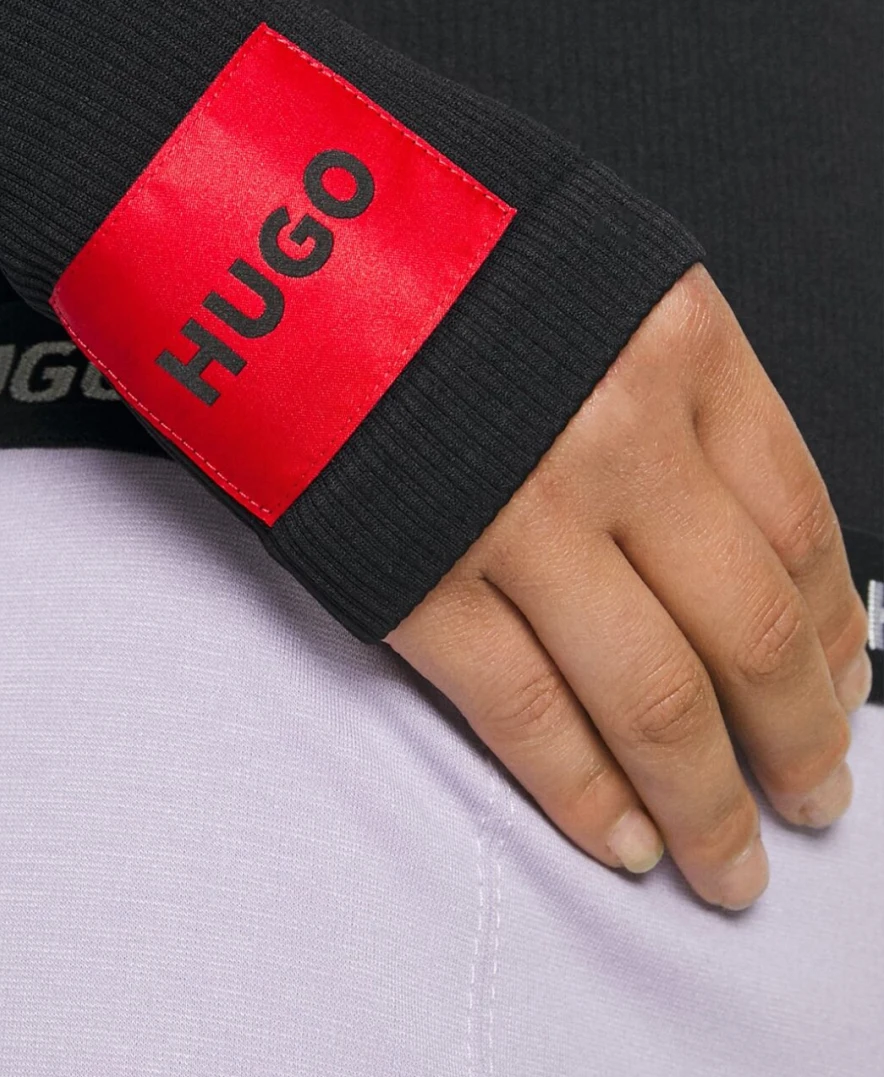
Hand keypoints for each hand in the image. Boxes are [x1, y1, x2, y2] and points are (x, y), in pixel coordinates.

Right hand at [387, 265, 871, 907]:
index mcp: (672, 336)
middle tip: (812, 798)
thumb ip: (663, 370)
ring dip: (705, 803)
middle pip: (747, 627)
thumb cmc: (412, 221)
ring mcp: (514, 505)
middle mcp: (614, 427)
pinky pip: (522, 709)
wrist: (251, 217)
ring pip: (654, 697)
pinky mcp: (412, 566)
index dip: (829, 630)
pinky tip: (617, 834)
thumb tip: (733, 522)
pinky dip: (581, 791)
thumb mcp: (581, 254)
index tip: (840, 689)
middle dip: (794, 740)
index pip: (797, 519)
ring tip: (726, 859)